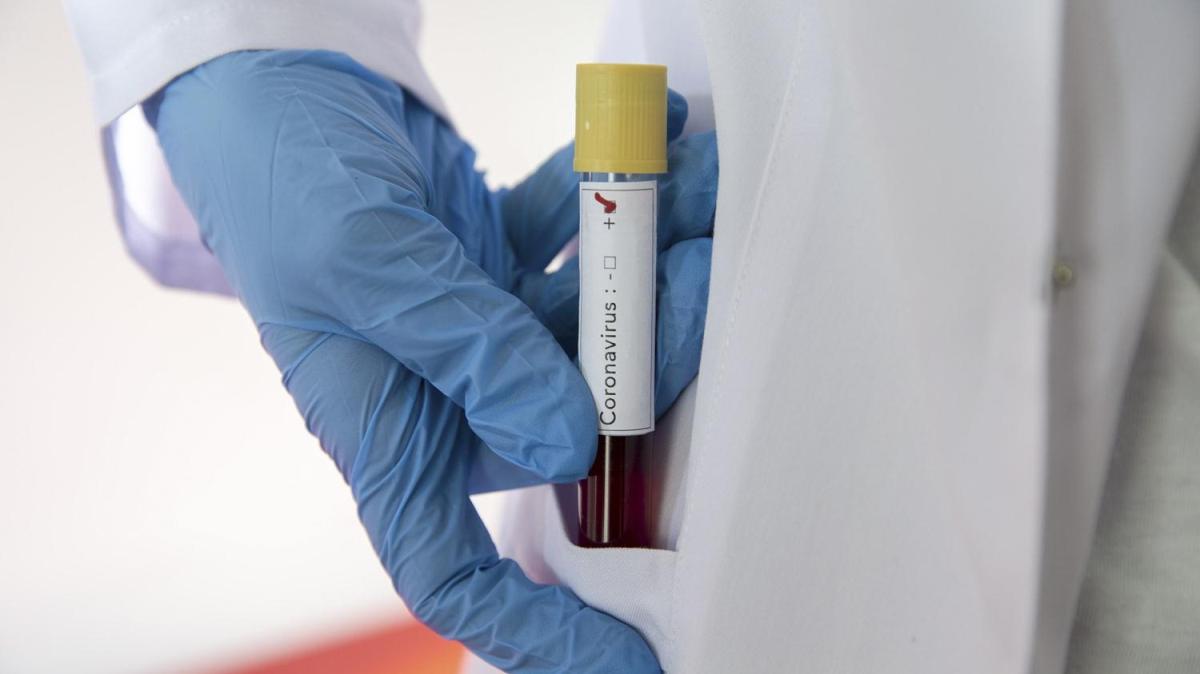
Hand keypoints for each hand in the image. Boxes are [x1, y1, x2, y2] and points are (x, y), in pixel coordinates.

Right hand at [148, 49, 715, 671]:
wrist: (272, 85)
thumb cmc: (277, 182)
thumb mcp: (361, 265)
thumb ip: (466, 351)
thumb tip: (565, 440)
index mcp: (386, 428)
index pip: (452, 567)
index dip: (534, 630)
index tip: (625, 662)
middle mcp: (439, 392)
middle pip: (568, 420)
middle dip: (649, 358)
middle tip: (697, 273)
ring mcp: (478, 325)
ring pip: (590, 328)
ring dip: (649, 265)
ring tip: (693, 190)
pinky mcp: (500, 260)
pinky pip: (574, 247)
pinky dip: (613, 205)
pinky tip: (651, 150)